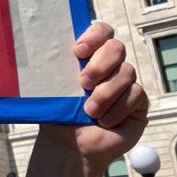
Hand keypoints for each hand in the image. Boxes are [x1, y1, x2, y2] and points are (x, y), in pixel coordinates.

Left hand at [23, 21, 148, 176]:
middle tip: (82, 83)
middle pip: (116, 47)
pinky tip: (104, 121)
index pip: (101, 31)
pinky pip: (135, 95)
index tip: (77, 51)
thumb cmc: (58, 112)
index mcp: (89, 56)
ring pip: (127, 72)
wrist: (69, 145)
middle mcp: (110, 66)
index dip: (94, 36)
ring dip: (105, 93)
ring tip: (88, 110)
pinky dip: (117, 109)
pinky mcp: (138, 103)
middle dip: (100, 65)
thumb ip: (52, 64)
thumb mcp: (53, 85)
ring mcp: (126, 83)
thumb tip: (37, 43)